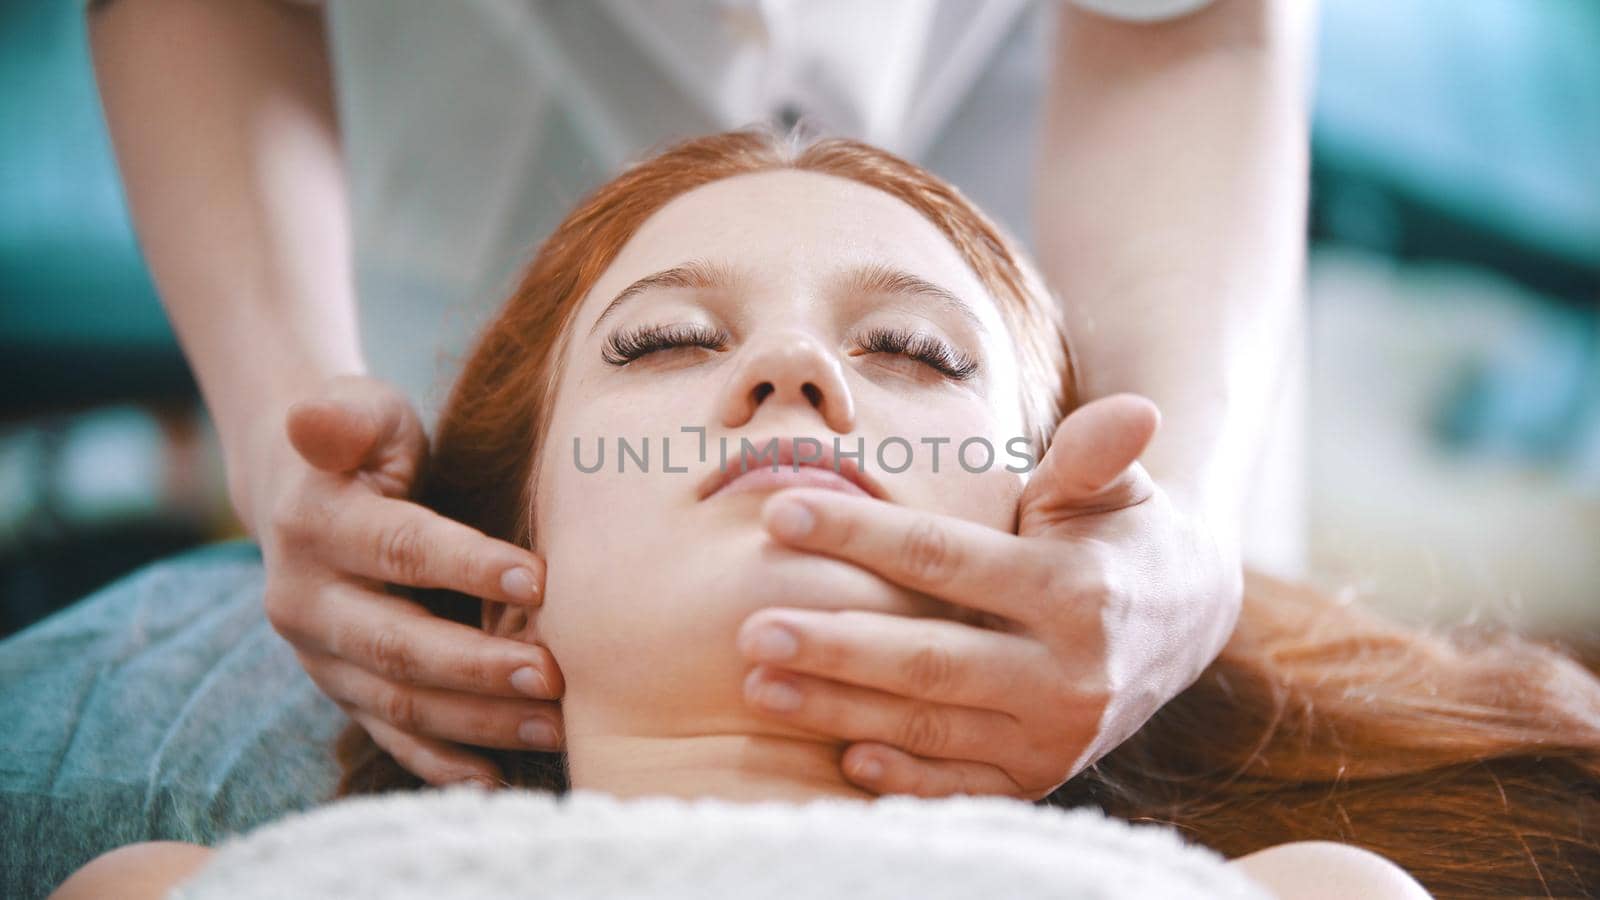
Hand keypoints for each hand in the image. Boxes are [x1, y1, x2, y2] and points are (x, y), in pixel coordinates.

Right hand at [249, 375, 565, 785]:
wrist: (299, 494)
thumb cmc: (361, 446)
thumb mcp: (358, 410)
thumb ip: (346, 416)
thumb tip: (312, 419)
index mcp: (315, 524)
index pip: (400, 549)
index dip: (467, 566)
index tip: (541, 579)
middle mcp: (306, 600)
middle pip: (398, 643)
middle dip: (478, 666)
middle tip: (554, 675)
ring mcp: (321, 656)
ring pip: (399, 701)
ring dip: (479, 721)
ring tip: (554, 726)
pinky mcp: (342, 690)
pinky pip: (390, 736)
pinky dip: (441, 765)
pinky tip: (496, 780)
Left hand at [735, 393, 1242, 797]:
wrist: (1180, 621)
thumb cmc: (1116, 537)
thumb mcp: (1111, 490)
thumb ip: (1095, 455)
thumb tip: (1133, 409)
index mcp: (1078, 592)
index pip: (945, 560)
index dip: (860, 535)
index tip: (779, 514)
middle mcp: (1071, 674)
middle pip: (930, 659)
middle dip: (835, 644)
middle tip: (750, 629)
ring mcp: (1056, 737)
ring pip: (933, 726)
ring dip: (841, 709)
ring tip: (759, 685)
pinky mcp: (1041, 779)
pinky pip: (961, 785)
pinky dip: (903, 776)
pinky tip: (839, 755)